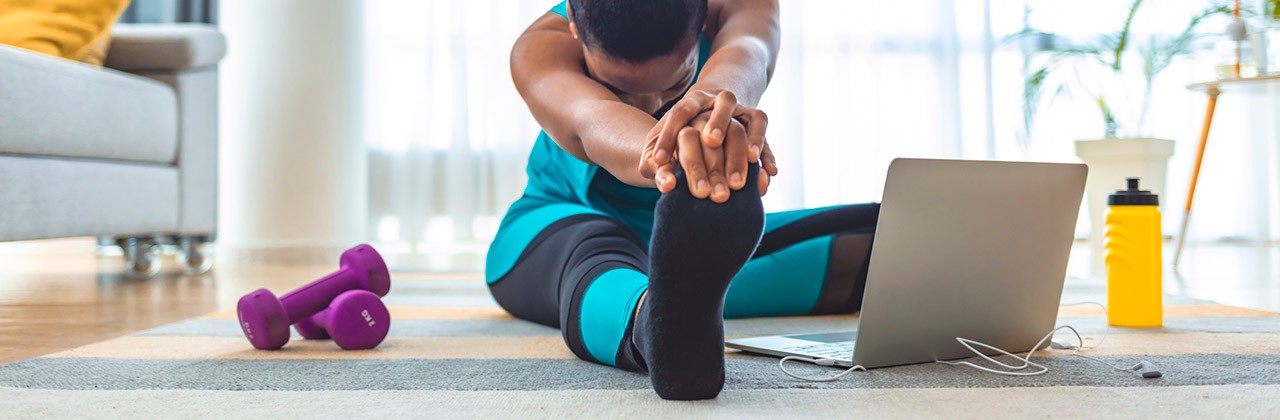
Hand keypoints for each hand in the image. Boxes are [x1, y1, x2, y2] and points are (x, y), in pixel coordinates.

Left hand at [638, 89, 774, 183]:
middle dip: (719, 121)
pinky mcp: (757, 125)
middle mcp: (720, 101)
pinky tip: (769, 172)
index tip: (660, 160)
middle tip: (712, 142)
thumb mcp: (664, 140)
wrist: (711, 108)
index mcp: (693, 101)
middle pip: (724, 103)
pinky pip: (768, 138)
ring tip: (750, 159)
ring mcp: (743, 111)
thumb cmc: (681, 132)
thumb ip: (657, 161)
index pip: (680, 112)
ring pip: (753, 116)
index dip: (669, 135)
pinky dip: (769, 152)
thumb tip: (666, 186)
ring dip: (752, 136)